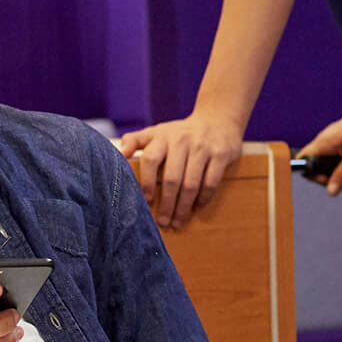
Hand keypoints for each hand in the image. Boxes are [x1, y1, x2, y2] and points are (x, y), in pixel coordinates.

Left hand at [119, 112, 242, 229]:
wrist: (217, 119)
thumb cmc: (180, 132)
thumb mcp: (157, 131)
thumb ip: (135, 140)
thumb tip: (121, 154)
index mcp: (162, 136)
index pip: (150, 160)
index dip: (145, 181)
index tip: (145, 201)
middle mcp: (182, 141)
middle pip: (172, 178)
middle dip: (166, 203)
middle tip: (163, 222)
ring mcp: (202, 148)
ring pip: (191, 184)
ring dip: (184, 207)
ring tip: (178, 222)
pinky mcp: (221, 155)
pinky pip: (211, 182)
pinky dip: (204, 198)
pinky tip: (197, 208)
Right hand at [296, 97, 341, 194]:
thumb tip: (330, 191)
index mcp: (324, 143)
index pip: (303, 160)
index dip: (312, 174)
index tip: (328, 180)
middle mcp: (325, 142)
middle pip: (317, 167)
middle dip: (333, 178)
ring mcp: (333, 142)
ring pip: (329, 165)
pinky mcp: (341, 142)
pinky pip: (337, 159)